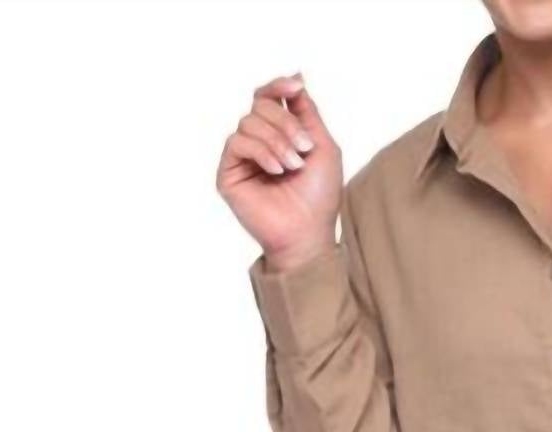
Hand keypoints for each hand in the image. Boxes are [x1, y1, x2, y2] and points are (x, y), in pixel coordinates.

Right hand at [215, 74, 341, 269]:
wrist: (307, 233)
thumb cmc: (319, 196)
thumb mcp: (323, 146)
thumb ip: (307, 112)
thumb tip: (296, 78)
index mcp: (278, 134)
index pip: (268, 97)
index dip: (279, 87)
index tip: (295, 88)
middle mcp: (257, 142)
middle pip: (260, 105)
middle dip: (285, 122)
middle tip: (304, 149)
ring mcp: (242, 157)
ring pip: (249, 121)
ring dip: (276, 141)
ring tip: (293, 166)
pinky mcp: (228, 172)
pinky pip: (237, 141)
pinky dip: (261, 152)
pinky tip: (277, 171)